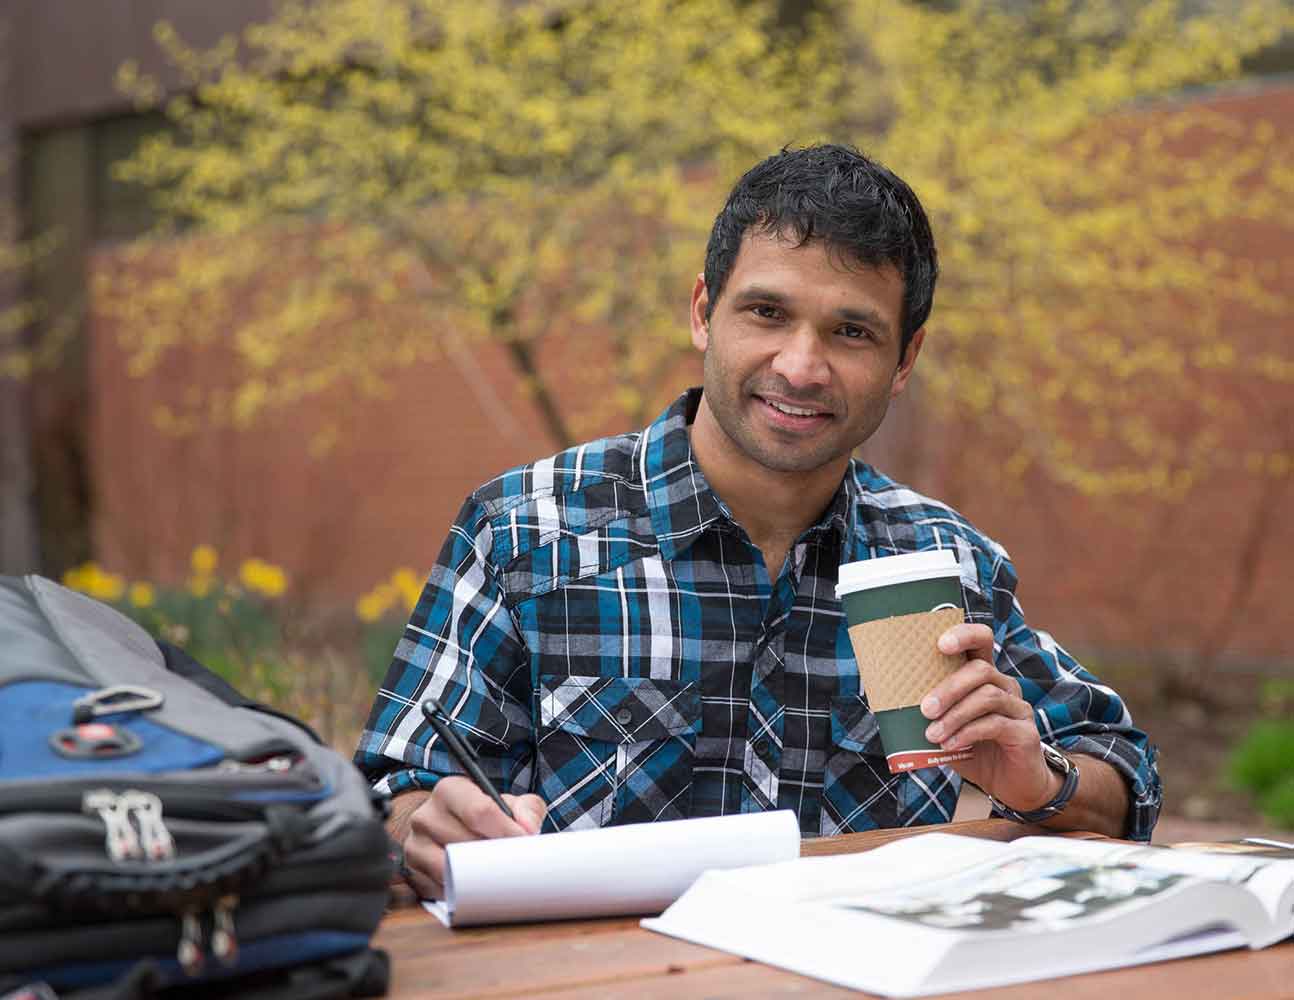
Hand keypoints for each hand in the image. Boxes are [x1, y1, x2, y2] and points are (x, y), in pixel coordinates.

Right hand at [401, 776, 546, 899]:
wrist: (443, 826)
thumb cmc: (480, 815)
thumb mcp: (505, 802)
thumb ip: (527, 808)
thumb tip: (528, 829)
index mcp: (449, 791)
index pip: (479, 811)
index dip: (506, 830)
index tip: (525, 843)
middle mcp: (425, 816)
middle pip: (466, 843)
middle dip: (494, 855)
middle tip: (513, 862)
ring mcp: (415, 847)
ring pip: (451, 870)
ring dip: (478, 876)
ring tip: (495, 873)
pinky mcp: (413, 875)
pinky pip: (441, 890)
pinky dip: (462, 892)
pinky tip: (476, 885)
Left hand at [920, 623, 1057, 812]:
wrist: (1009, 785)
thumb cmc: (974, 750)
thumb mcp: (946, 729)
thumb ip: (927, 714)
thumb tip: (885, 706)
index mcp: (985, 677)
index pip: (981, 640)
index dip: (964, 634)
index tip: (940, 644)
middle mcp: (1005, 686)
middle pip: (980, 670)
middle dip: (948, 688)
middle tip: (925, 709)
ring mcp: (1018, 708)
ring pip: (987, 696)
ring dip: (954, 715)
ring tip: (932, 735)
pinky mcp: (1025, 732)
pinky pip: (995, 724)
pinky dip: (967, 733)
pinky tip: (950, 746)